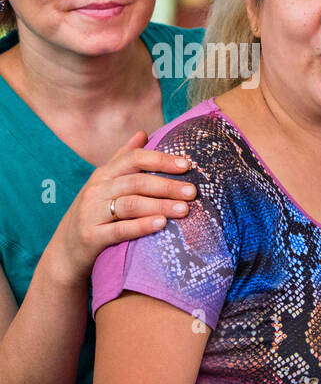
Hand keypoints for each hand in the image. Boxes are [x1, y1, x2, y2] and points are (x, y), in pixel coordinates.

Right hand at [47, 131, 195, 286]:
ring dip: (160, 205)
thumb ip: (123, 159)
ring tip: (184, 209)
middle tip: (193, 192)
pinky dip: (142, 226)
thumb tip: (142, 133)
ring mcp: (91, 212)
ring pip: (130, 204)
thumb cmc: (94, 213)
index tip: (188, 165)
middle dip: (167, 185)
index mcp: (104, 174)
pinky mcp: (91, 236)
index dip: (161, 160)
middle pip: (136, 182)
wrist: (65, 250)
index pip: (134, 159)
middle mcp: (96, 190)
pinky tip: (161, 224)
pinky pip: (120, 229)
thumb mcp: (104, 184)